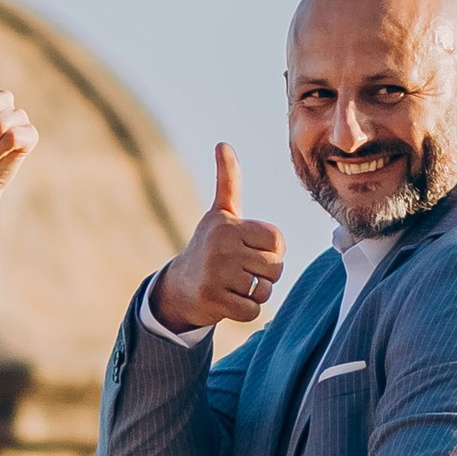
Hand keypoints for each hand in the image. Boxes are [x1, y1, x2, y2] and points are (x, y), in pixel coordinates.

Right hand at [149, 143, 286, 333]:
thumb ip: (228, 181)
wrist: (179, 287)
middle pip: (275, 268)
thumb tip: (223, 144)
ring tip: (234, 285)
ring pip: (264, 291)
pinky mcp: (213, 300)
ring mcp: (216, 274)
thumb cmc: (209, 246)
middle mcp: (221, 247)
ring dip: (255, 293)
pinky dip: (245, 311)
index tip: (252, 250)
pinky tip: (228, 300)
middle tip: (243, 271)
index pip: (277, 241)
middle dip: (265, 275)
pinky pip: (252, 311)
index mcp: (229, 225)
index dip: (272, 251)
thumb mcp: (220, 212)